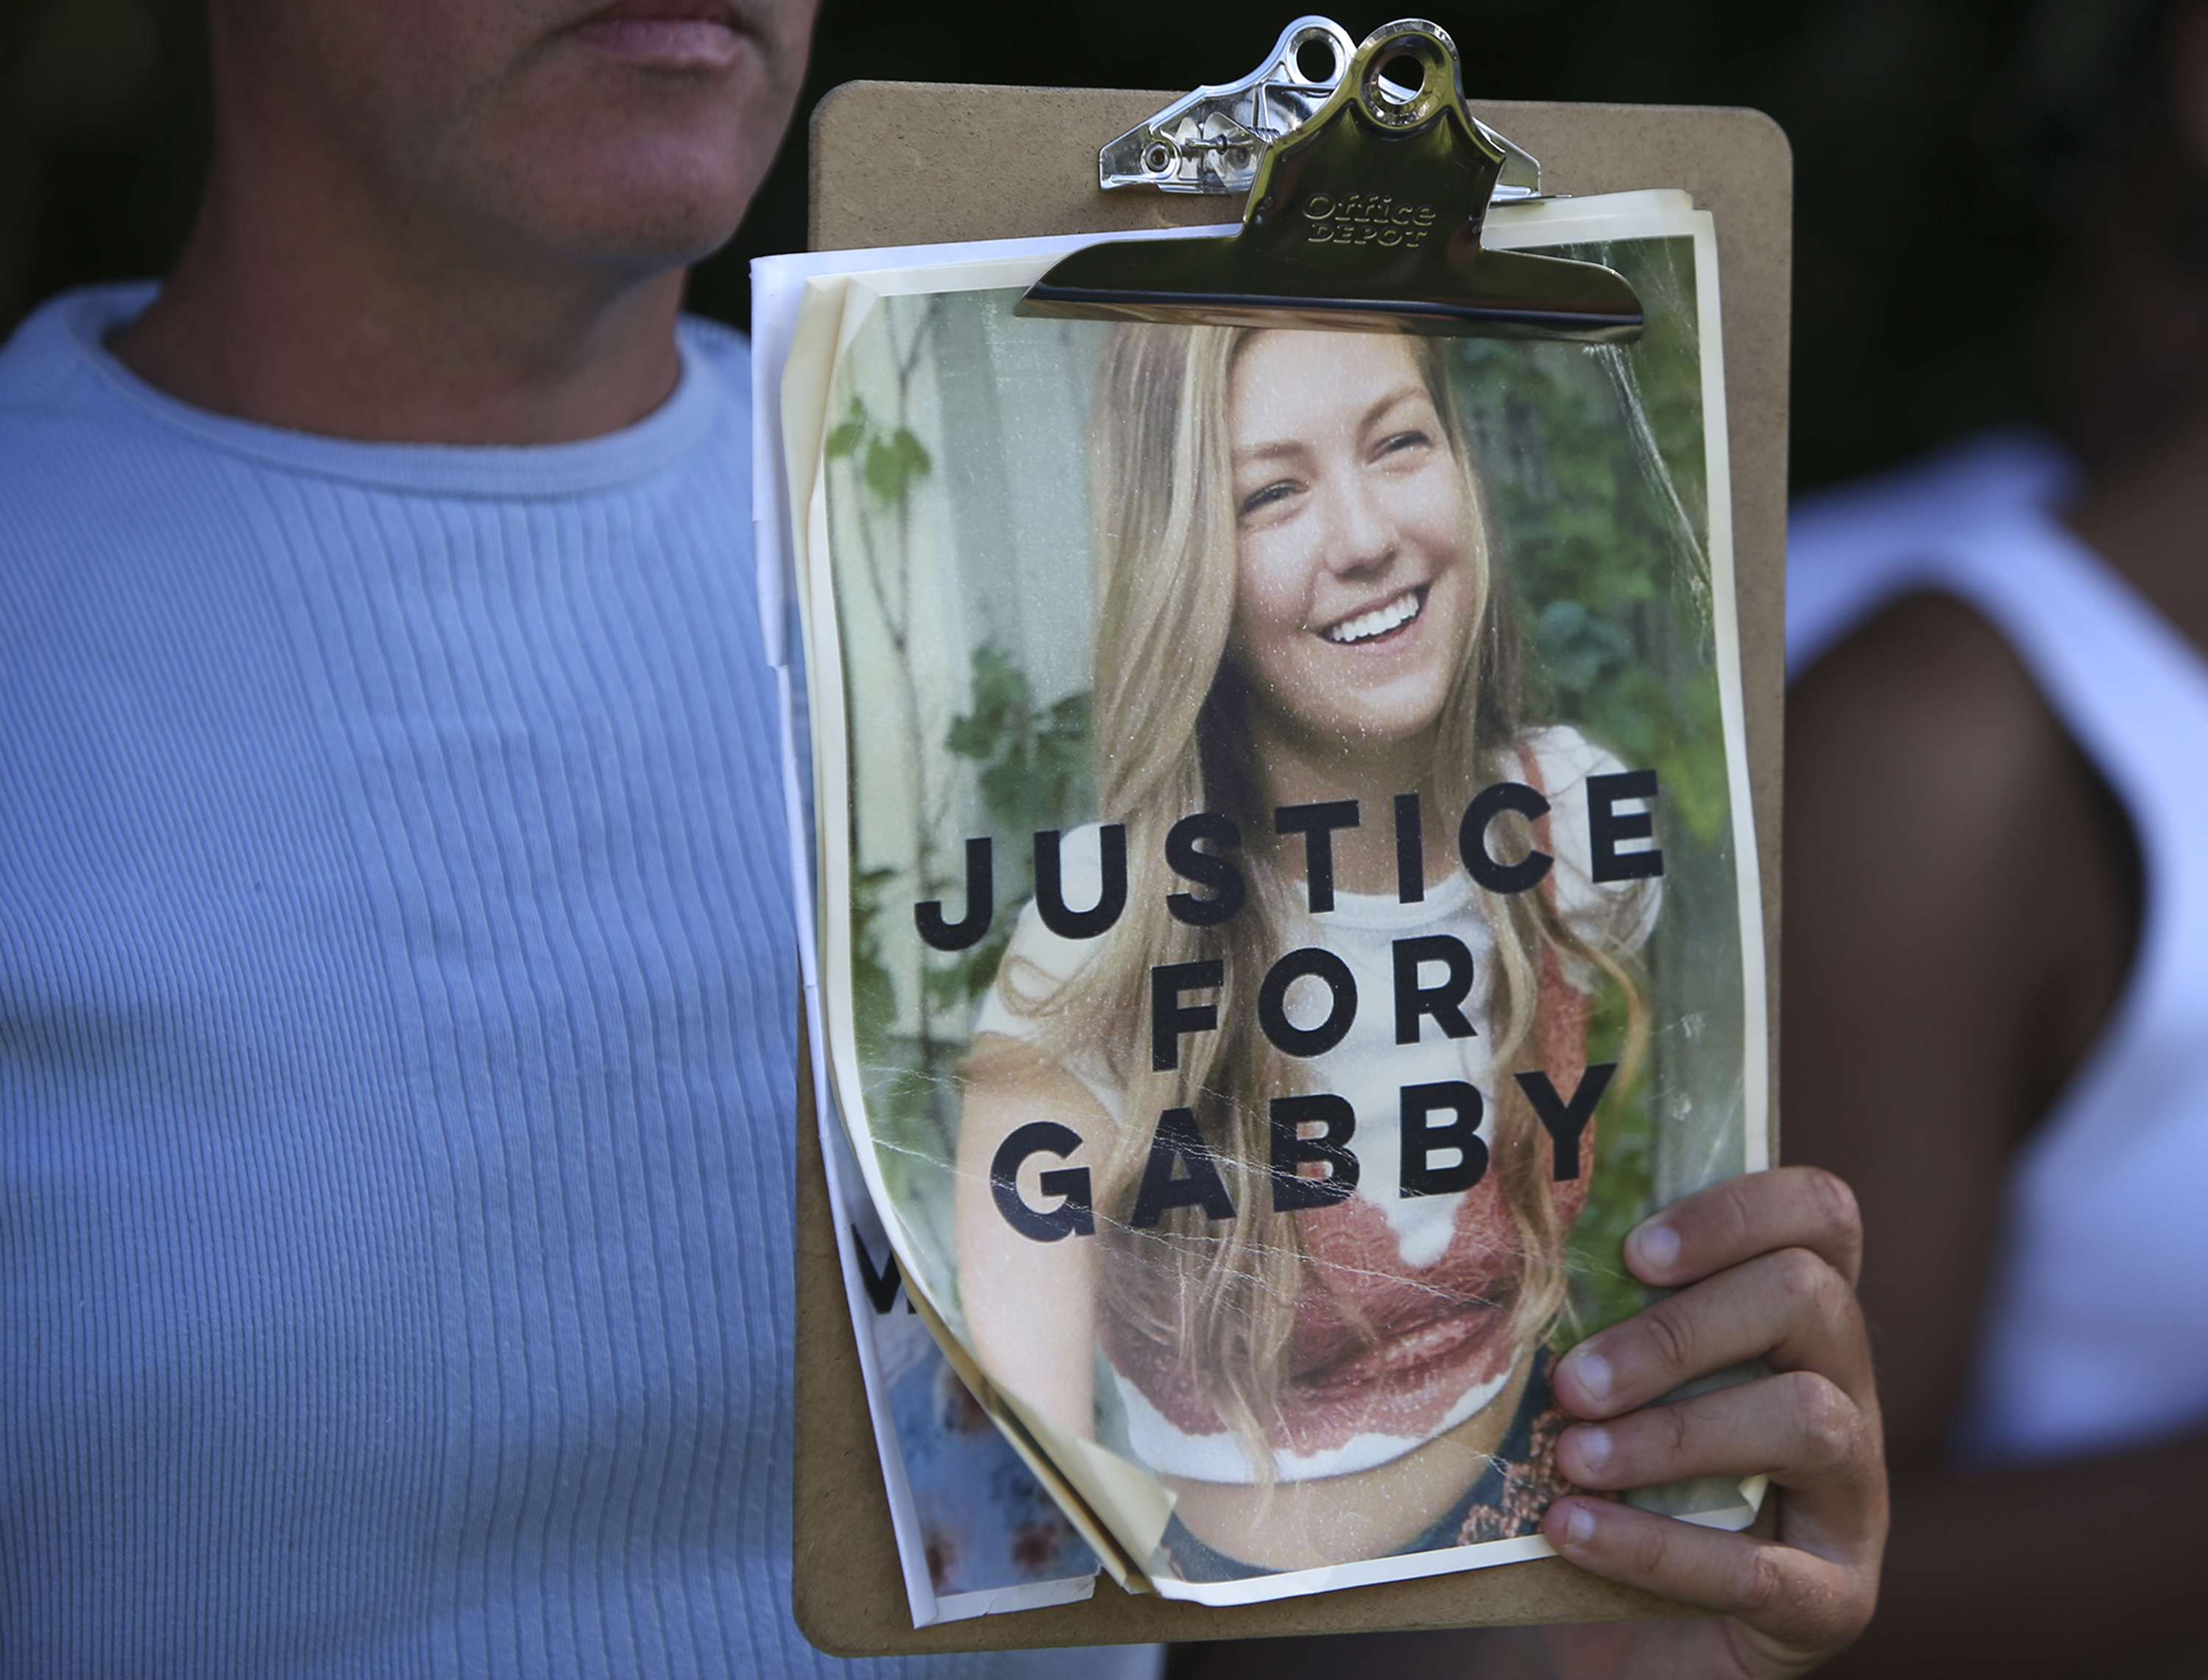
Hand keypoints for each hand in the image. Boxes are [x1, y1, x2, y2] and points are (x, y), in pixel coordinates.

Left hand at [1533, 1165, 1885, 1676]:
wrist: (1634, 1638)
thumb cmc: (1615, 1483)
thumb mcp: (1611, 1387)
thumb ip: (1594, 1320)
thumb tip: (1497, 1255)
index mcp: (1798, 1323)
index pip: (1821, 1217)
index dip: (1739, 1211)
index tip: (1636, 1251)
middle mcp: (1847, 1392)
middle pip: (1809, 1300)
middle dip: (1679, 1332)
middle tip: (1576, 1380)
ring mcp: (1854, 1499)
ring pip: (1808, 1419)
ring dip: (1673, 1432)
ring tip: (1572, 1456)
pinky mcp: (1834, 1600)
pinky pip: (1766, 1567)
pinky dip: (1656, 1547)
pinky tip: (1573, 1530)